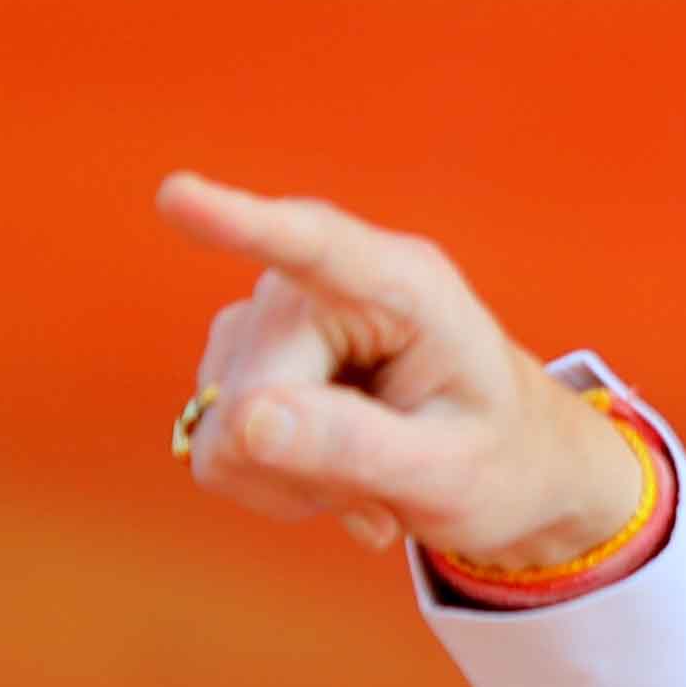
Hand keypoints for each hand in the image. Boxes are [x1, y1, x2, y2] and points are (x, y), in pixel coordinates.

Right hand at [160, 173, 649, 567]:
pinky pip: (216, 444)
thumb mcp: (452, 472)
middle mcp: (321, 284)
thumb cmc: (501, 459)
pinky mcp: (240, 354)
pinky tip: (335, 476)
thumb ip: (356, 446)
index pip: (316, 248)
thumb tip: (245, 421)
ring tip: (371, 476)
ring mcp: (270, 316)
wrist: (505, 465)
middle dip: (305, 465)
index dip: (241, 223)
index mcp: (406, 286)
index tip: (179, 196)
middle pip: (252, 394)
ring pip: (224, 427)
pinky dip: (274, 480)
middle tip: (385, 490)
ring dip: (293, 478)